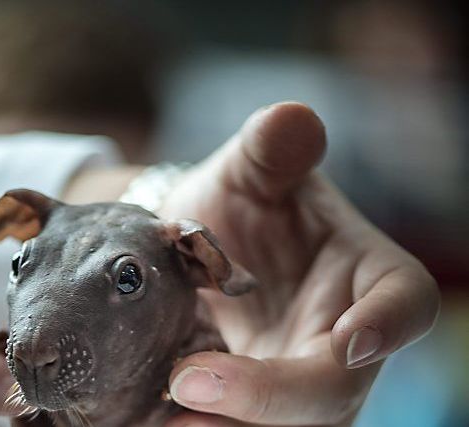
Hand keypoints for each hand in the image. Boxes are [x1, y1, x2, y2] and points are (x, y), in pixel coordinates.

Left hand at [159, 102, 439, 425]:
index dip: (387, 324)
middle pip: (333, 390)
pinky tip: (154, 419)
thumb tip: (292, 117)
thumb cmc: (243, 201)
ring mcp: (300, 380)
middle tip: (190, 383)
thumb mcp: (251, 171)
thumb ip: (270, 150)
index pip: (403, 302)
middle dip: (271, 396)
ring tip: (167, 420)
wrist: (201, 244)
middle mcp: (343, 341)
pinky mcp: (256, 408)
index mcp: (368, 277)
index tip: (352, 340)